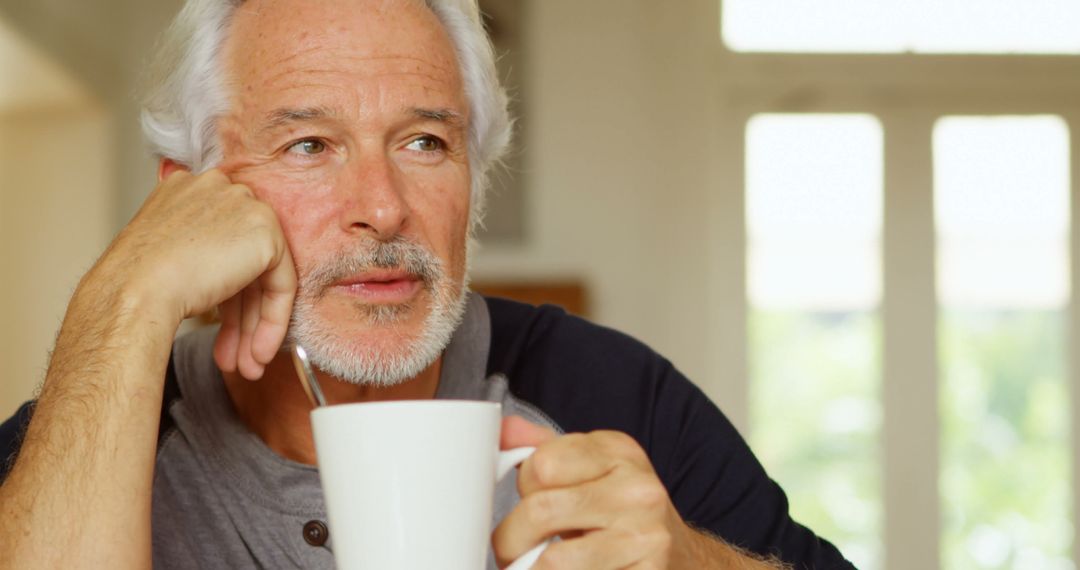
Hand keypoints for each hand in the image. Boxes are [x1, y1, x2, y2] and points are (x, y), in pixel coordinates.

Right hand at [89, 168, 295, 378]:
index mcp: (189, 188)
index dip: (224, 293)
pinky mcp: (266, 233)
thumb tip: (221, 283)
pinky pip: (280, 284)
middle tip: (236, 355)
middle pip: (243, 261)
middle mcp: (220, 188)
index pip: (220, 243)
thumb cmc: (133, 282)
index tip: (217, 328)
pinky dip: (272, 321)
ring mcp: (246, 206)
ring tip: (245, 366)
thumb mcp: (163, 253)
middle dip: (240, 317)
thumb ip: (196, 252)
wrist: (134, 292)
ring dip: (253, 328)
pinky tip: (257, 352)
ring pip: (262, 276)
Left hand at [493, 417, 692, 568]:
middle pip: (540, 511)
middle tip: (509, 551)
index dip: (523, 487)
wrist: (680, 554)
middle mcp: (637, 490)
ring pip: (554, 562)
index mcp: (618, 451)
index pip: (541, 464)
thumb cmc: (623, 511)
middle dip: (510, 539)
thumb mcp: (590, 468)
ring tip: (531, 568)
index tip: (527, 500)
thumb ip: (545, 450)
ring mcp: (645, 537)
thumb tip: (503, 430)